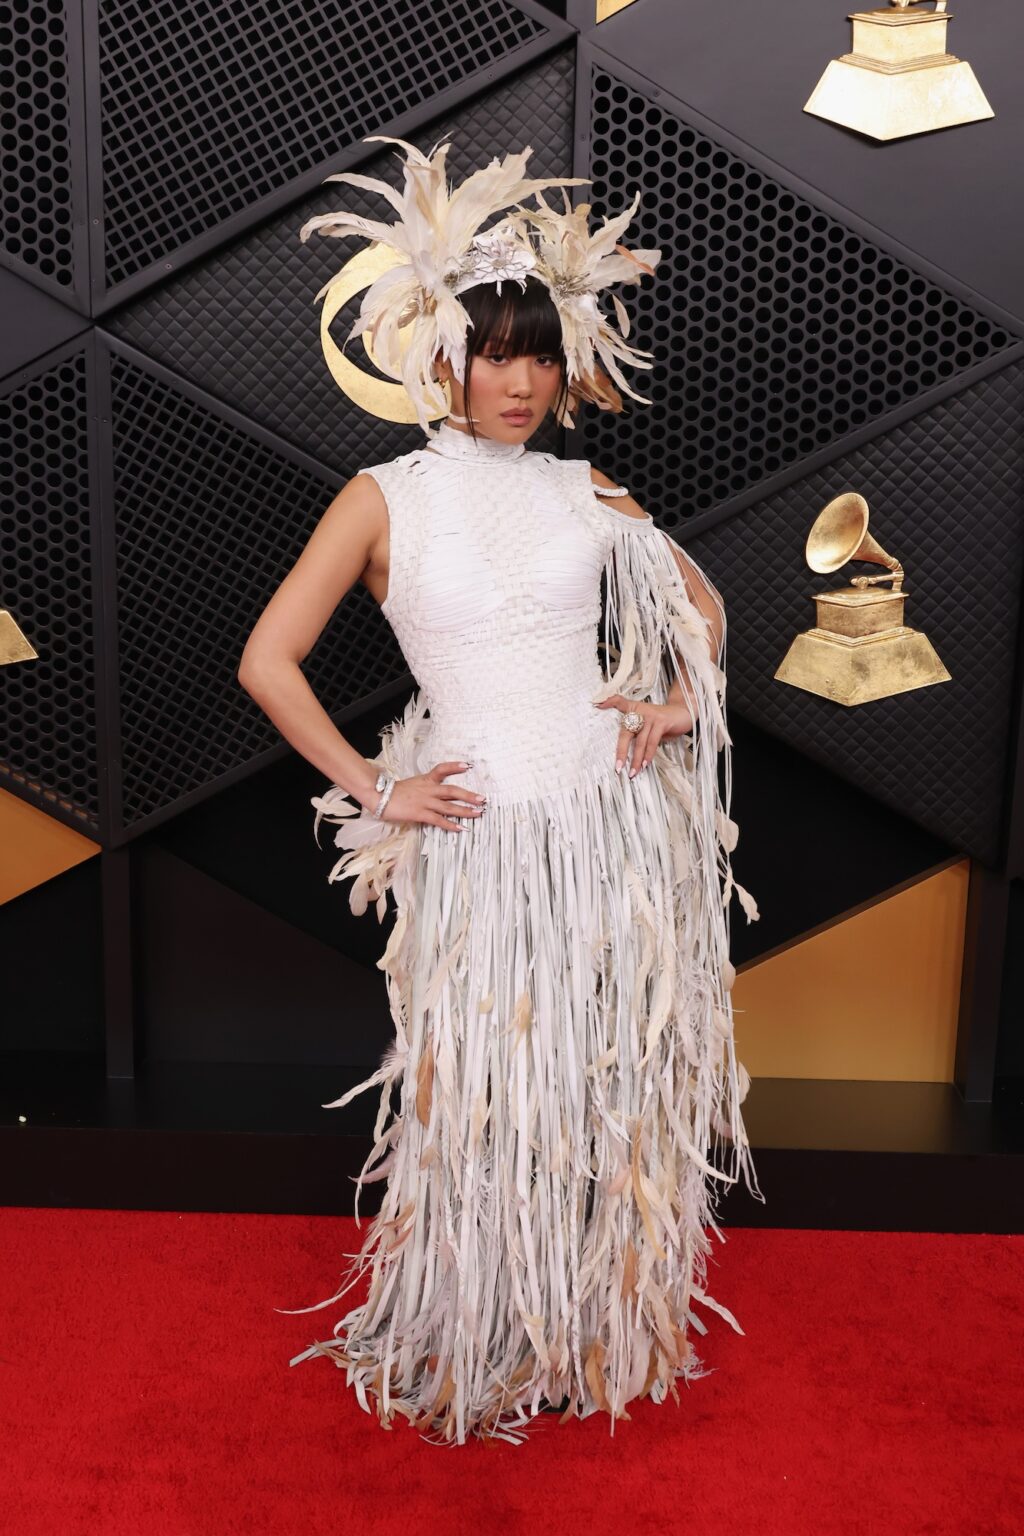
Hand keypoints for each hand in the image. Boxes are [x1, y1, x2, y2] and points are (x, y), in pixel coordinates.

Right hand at [370, 760, 486, 832]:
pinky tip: (461, 828)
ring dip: (465, 810)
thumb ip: (423, 787)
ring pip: (449, 806)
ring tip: (478, 813)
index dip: (455, 766)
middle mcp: (428, 790)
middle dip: (468, 795)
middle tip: (482, 799)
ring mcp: (425, 802)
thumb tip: (433, 793)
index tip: (467, 765)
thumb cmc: (394, 792)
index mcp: (425, 780)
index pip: (442, 769)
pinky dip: (451, 825)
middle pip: (452, 790)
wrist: (379, 796)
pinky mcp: (420, 813)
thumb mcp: (412, 784)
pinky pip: (439, 820)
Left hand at [594, 695, 693, 776]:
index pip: (618, 702)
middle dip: (621, 752)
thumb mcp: (646, 722)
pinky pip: (652, 741)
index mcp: (633, 708)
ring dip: (635, 759)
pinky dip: (648, 755)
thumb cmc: (661, 721)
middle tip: (618, 768)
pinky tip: (645, 764)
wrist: (683, 713)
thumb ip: (634, 730)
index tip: (597, 705)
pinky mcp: (661, 722)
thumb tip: (623, 751)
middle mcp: (639, 710)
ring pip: (639, 741)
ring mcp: (650, 716)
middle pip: (625, 732)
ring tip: (632, 773)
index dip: (608, 702)